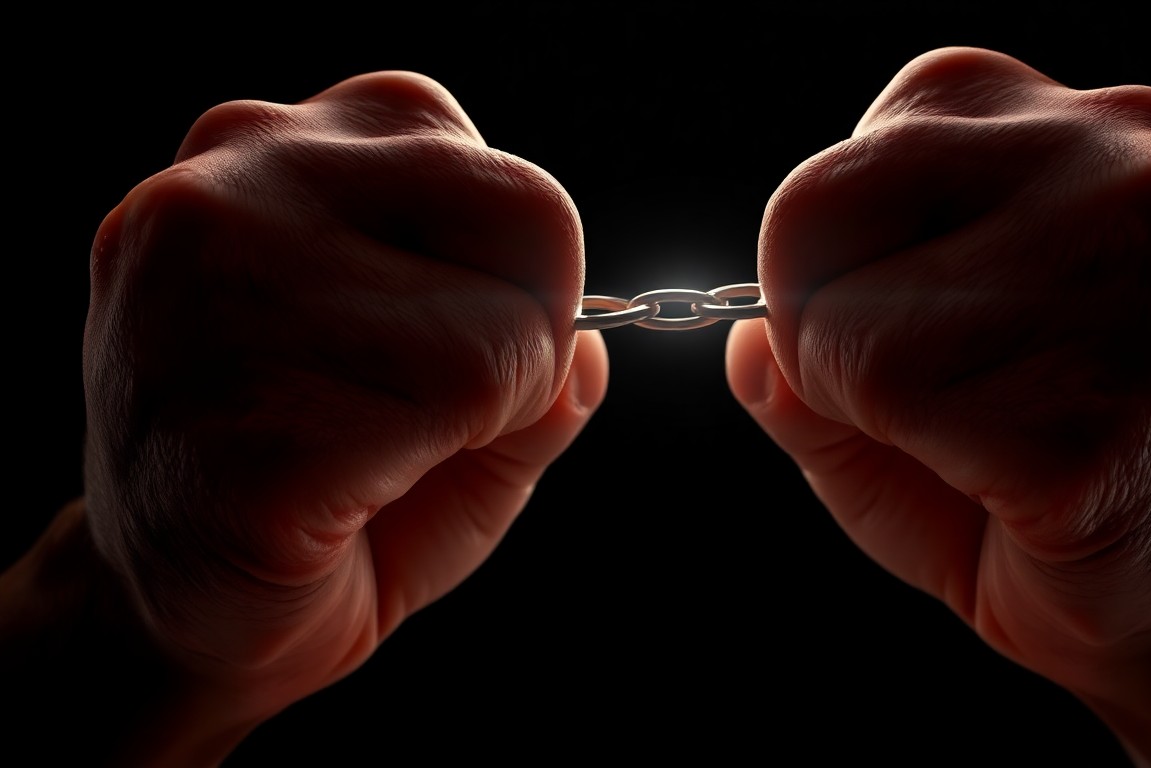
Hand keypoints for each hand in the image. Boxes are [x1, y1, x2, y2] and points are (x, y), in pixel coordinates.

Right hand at [74, 71, 606, 758]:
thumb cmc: (325, 493)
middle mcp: (228, 186)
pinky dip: (435, 467)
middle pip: (528, 207)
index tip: (454, 346)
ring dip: (483, 421)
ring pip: (500, 327)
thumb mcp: (456, 398)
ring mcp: (211, 287)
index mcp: (278, 149)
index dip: (521, 280)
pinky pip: (450, 405)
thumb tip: (591, 345)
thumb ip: (539, 353)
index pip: (502, 170)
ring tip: (369, 459)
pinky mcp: (232, 403)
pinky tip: (342, 499)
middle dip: (528, 333)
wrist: (178, 619)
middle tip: (433, 411)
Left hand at [726, 46, 1150, 763]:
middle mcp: (1127, 168)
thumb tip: (745, 343)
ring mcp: (1143, 276)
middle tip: (915, 395)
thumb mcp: (900, 378)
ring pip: (852, 325)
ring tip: (985, 439)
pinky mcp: (1123, 400)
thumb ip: (806, 345)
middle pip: (818, 204)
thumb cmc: (1033, 463)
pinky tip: (1016, 484)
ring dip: (870, 412)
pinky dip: (922, 462)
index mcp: (1075, 126)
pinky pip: (903, 407)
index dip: (822, 264)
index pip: (841, 158)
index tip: (892, 324)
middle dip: (818, 325)